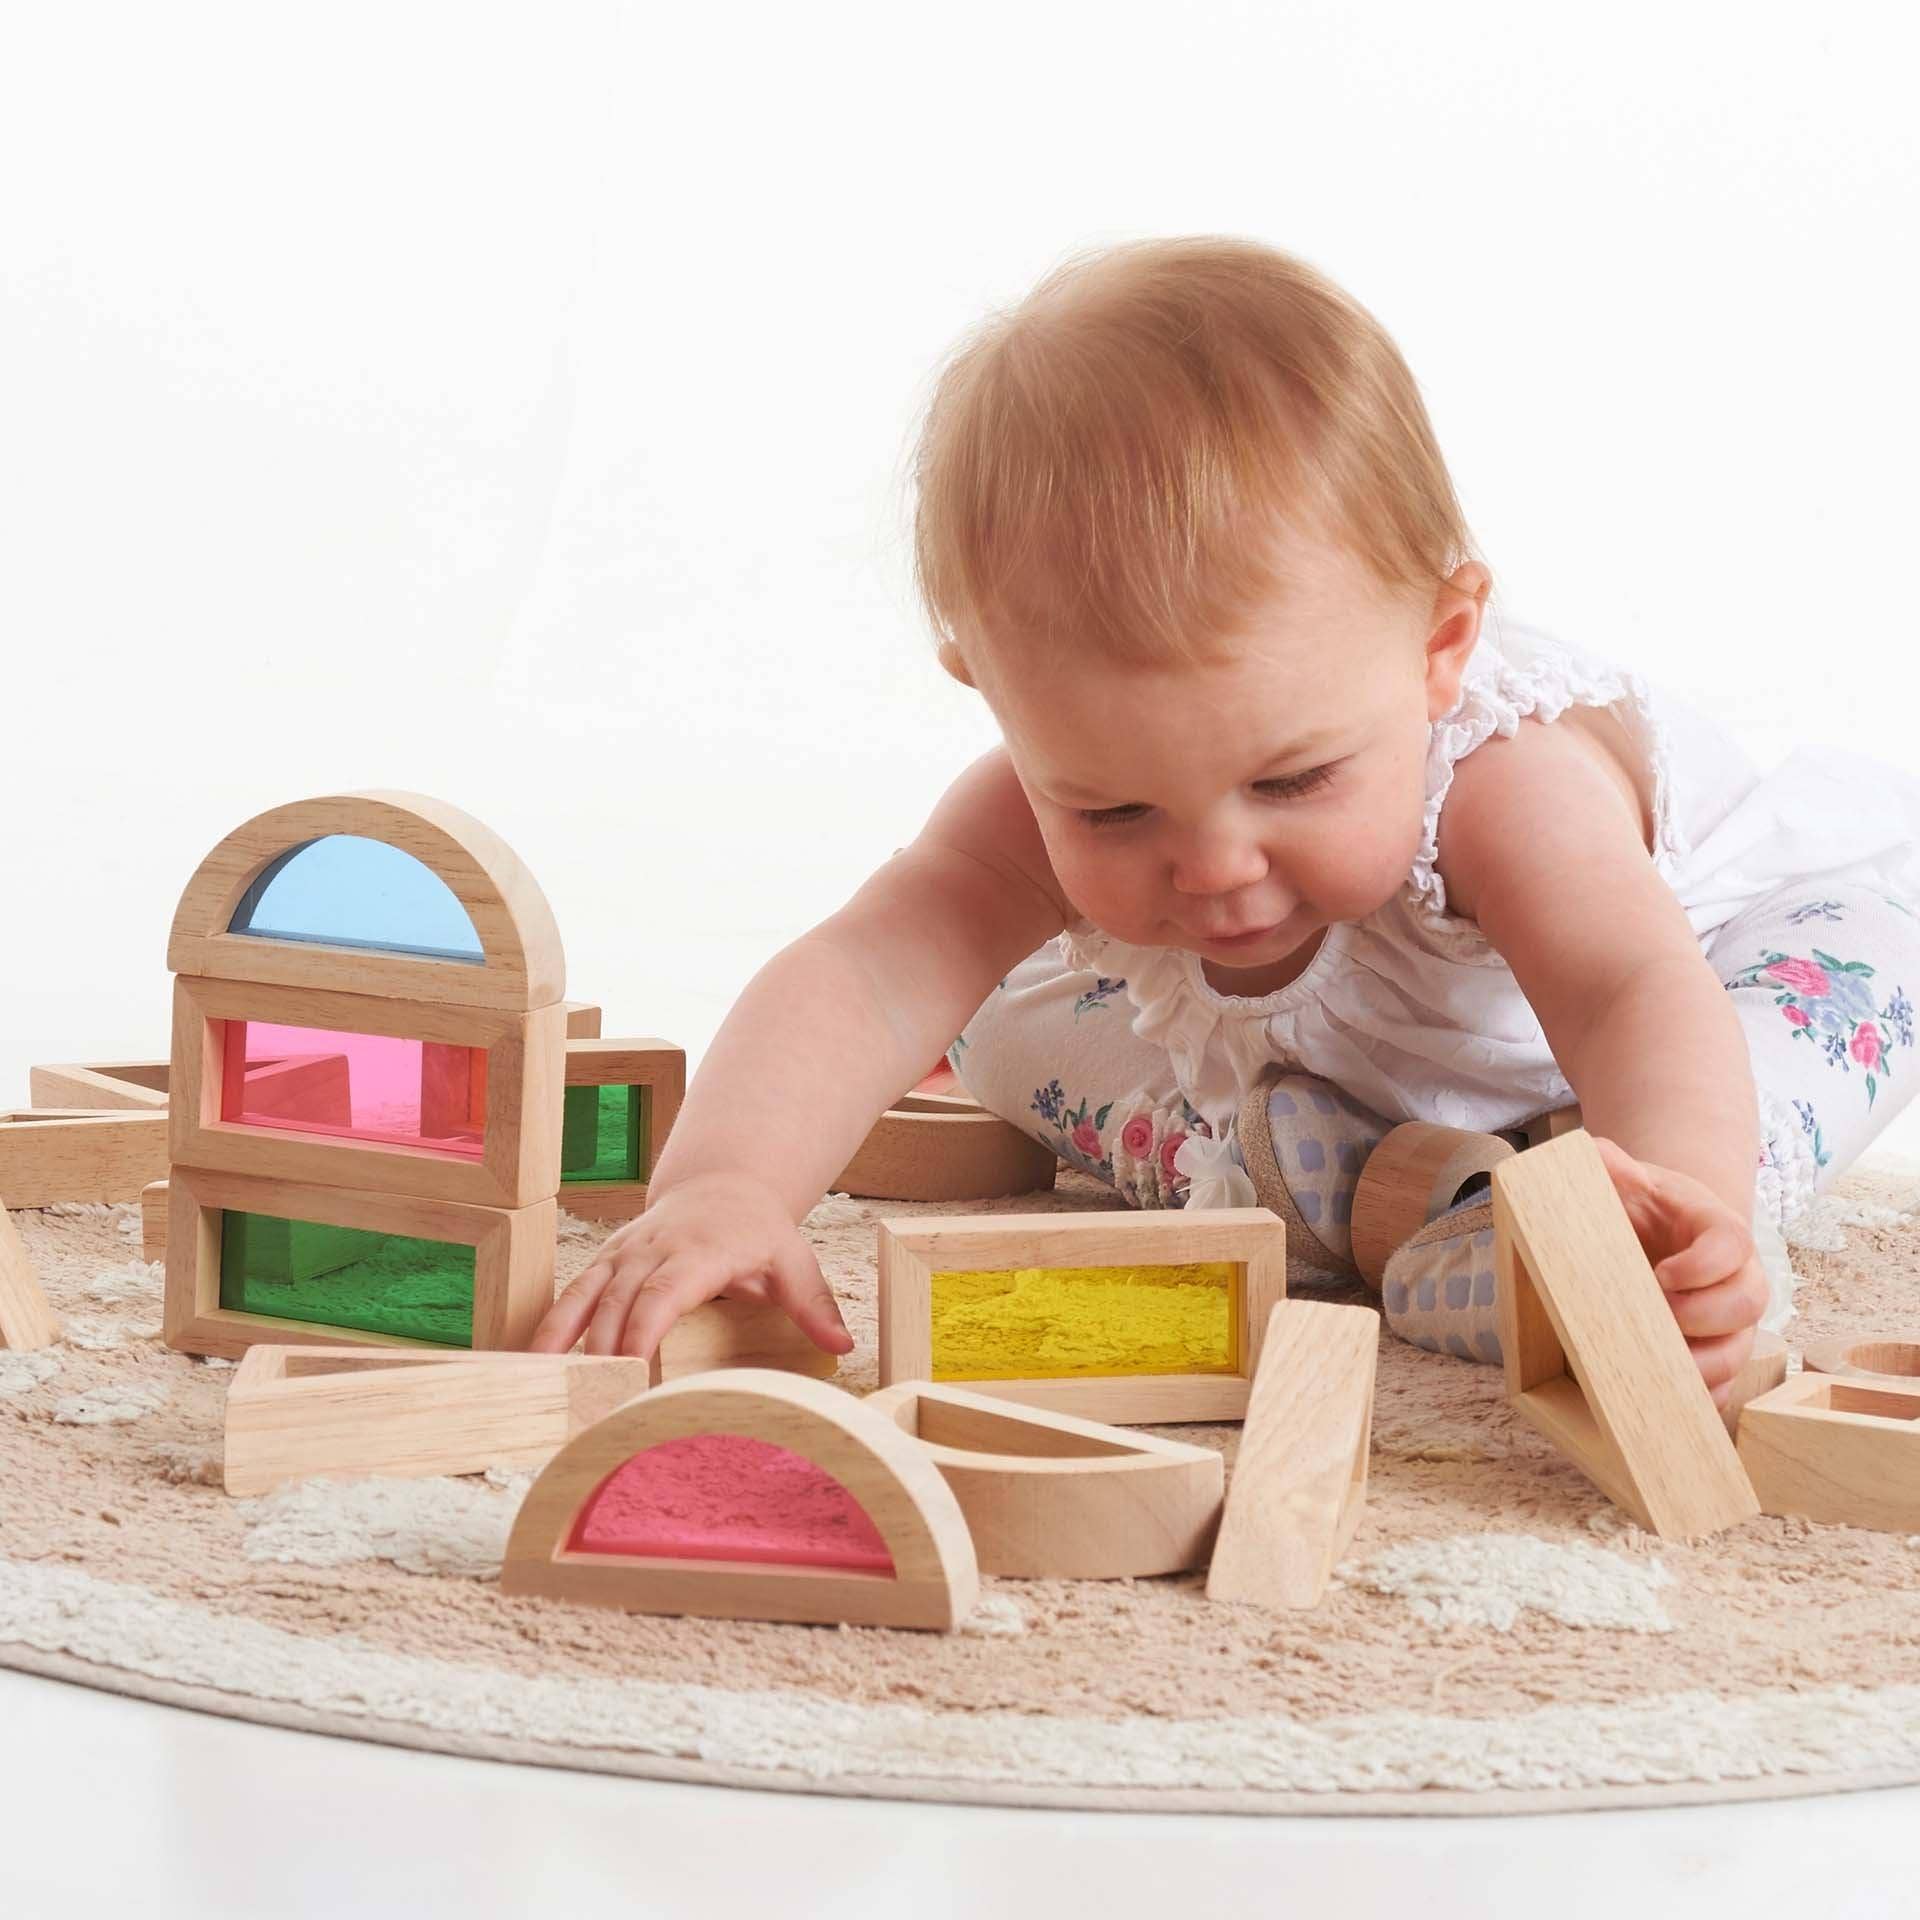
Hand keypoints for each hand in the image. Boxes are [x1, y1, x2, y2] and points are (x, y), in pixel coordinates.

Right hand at [527, 1172, 854, 1361]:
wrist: (722, 1183)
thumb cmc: (758, 1231)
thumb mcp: (793, 1259)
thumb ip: (813, 1303)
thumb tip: (843, 1343)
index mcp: (700, 1251)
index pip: (664, 1291)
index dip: (644, 1328)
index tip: (631, 1369)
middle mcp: (654, 1248)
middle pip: (619, 1300)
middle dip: (603, 1351)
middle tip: (592, 1405)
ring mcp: (624, 1252)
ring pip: (586, 1293)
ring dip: (562, 1338)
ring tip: (544, 1384)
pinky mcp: (606, 1259)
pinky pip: (574, 1291)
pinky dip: (552, 1325)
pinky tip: (535, 1362)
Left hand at [1589, 1136, 1768, 1410]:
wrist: (1651, 1230)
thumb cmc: (1638, 1205)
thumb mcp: (1622, 1175)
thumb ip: (1608, 1162)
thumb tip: (1603, 1160)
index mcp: (1717, 1229)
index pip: (1733, 1245)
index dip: (1704, 1266)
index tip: (1660, 1274)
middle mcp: (1737, 1277)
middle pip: (1748, 1303)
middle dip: (1703, 1318)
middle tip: (1655, 1318)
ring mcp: (1731, 1320)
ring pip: (1740, 1351)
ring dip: (1703, 1366)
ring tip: (1656, 1368)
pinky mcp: (1717, 1352)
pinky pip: (1725, 1385)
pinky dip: (1702, 1396)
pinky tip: (1666, 1398)